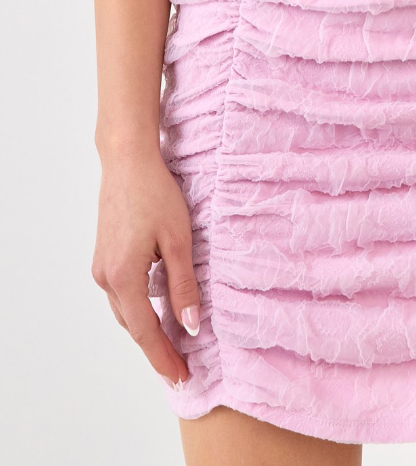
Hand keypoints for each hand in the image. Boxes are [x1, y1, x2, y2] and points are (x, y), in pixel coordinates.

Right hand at [92, 147, 199, 386]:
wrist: (127, 161)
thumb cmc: (156, 194)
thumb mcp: (179, 240)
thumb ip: (184, 286)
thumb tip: (191, 326)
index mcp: (124, 277)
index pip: (146, 331)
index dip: (164, 357)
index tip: (181, 377)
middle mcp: (105, 277)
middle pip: (133, 326)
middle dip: (157, 348)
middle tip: (181, 368)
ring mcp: (101, 267)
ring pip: (126, 311)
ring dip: (147, 330)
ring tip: (172, 346)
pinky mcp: (104, 257)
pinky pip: (123, 294)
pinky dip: (139, 308)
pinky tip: (156, 311)